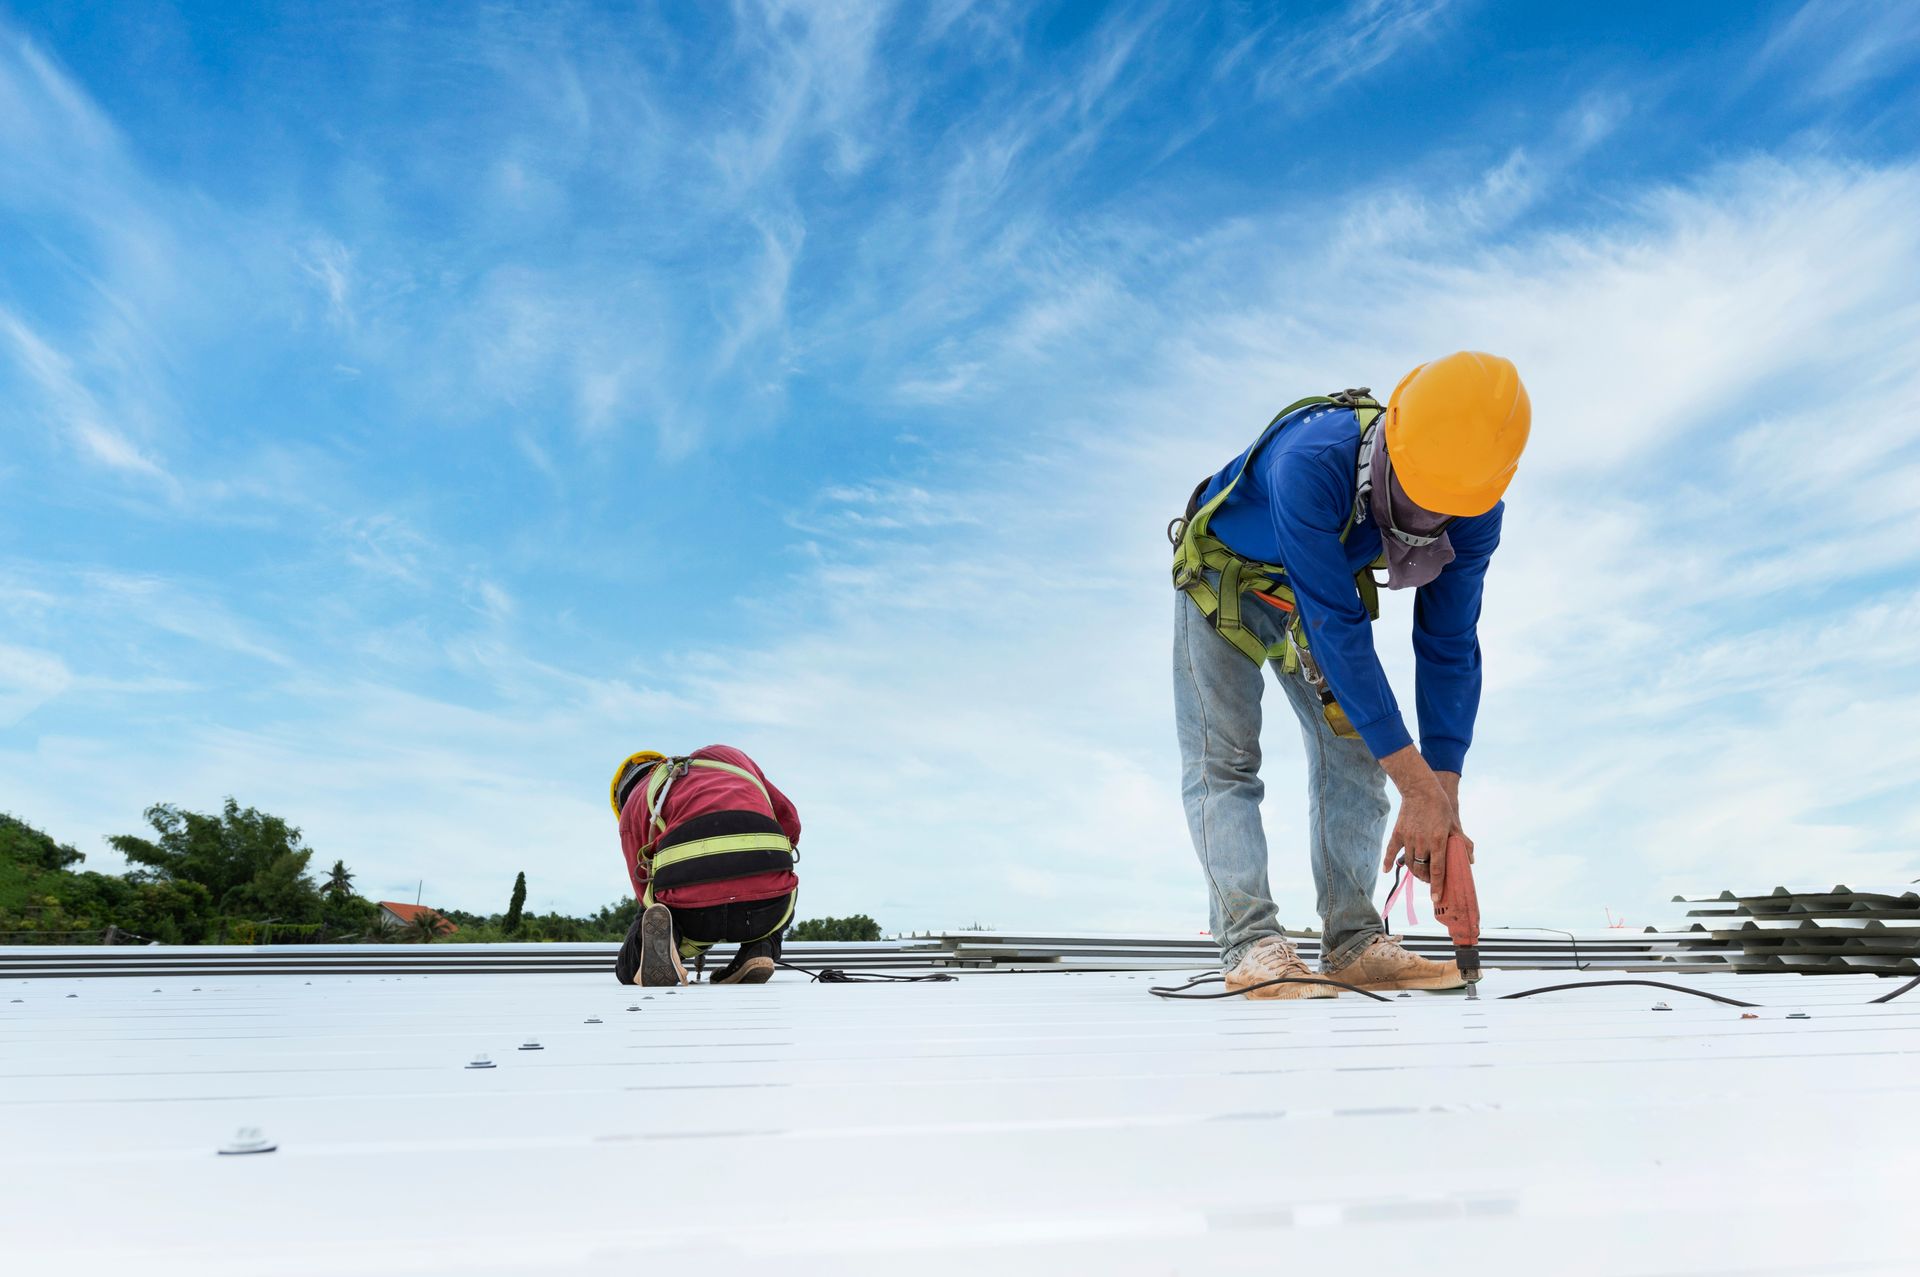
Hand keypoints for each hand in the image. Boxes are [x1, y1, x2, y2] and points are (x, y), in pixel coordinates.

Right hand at [1378, 748, 1467, 892]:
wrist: (1421, 789)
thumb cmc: (1440, 807)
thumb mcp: (1455, 824)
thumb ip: (1463, 843)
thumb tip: (1471, 860)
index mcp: (1438, 841)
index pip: (1437, 870)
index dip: (1437, 885)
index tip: (1436, 898)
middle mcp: (1422, 842)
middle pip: (1422, 870)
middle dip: (1427, 879)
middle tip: (1431, 880)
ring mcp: (1408, 838)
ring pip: (1410, 863)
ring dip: (1416, 872)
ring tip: (1421, 873)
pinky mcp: (1398, 833)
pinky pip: (1392, 851)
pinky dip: (1389, 862)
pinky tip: (1388, 870)